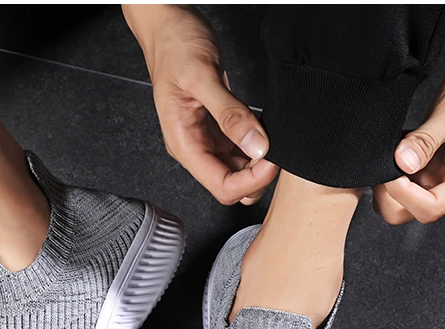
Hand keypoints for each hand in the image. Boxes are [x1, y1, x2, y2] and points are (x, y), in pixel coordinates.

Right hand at [123, 5, 277, 204]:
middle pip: (231, 185)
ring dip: (259, 164)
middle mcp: (194, 147)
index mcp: (184, 144)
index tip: (271, 159)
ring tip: (274, 140)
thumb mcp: (202, 76)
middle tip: (277, 150)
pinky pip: (240, 151)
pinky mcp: (216, 129)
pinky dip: (256, 148)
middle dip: (257, 176)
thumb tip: (255, 146)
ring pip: (238, 171)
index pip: (221, 186)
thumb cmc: (175, 46)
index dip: (250, 181)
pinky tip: (265, 133)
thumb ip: (229, 113)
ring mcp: (206, 140)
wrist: (167, 27)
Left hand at [372, 46, 444, 224]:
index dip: (405, 195)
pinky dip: (392, 168)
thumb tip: (402, 163)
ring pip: (404, 200)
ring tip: (390, 152)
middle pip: (413, 212)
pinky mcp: (431, 164)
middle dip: (392, 196)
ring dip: (389, 183)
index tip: (391, 170)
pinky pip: (404, 179)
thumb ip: (426, 139)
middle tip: (383, 165)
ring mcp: (442, 175)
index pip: (431, 208)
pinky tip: (396, 147)